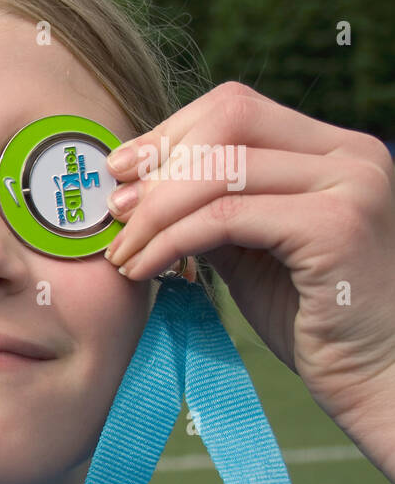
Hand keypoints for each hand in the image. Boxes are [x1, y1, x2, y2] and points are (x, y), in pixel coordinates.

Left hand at [103, 82, 394, 463]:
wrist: (372, 376)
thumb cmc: (306, 315)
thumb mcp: (247, 245)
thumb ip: (206, 205)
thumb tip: (133, 183)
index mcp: (332, 148)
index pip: (233, 107)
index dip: (167, 135)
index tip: (120, 173)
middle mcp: (351, 154)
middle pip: (226, 120)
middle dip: (157, 166)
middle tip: (115, 212)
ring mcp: (350, 185)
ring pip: (220, 170)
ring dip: (153, 212)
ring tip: (121, 252)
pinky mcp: (336, 227)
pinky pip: (226, 217)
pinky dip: (172, 240)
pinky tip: (144, 268)